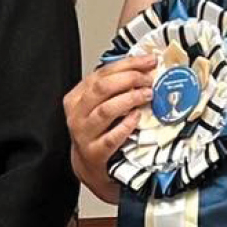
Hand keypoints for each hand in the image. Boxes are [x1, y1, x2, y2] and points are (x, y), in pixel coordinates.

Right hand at [61, 52, 152, 202]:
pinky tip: (137, 118)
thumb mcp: (99, 105)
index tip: (149, 61)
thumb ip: (115, 87)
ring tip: (147, 96)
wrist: (89, 164)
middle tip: (149, 80)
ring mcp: (84, 134)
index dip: (128, 64)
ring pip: (106, 110)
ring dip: (130, 99)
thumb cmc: (98, 131)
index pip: (102, 73)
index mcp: (77, 97)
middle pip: (102, 88)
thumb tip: (145, 68)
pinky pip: (111, 138)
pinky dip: (126, 126)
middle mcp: (77, 114)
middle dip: (129, 79)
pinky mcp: (94, 152)